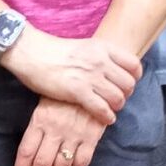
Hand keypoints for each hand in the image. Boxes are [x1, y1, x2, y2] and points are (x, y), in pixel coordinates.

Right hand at [0, 28, 139, 123]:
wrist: (31, 52)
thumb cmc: (54, 51)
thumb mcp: (84, 46)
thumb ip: (99, 56)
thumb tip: (112, 70)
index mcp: (103, 47)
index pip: (134, 64)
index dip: (134, 77)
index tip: (127, 83)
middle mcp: (100, 61)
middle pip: (128, 84)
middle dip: (125, 94)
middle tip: (117, 98)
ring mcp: (90, 76)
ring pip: (118, 98)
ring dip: (116, 106)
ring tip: (110, 109)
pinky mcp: (78, 91)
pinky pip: (102, 109)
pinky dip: (107, 116)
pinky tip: (105, 118)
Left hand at [14, 99, 106, 165]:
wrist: (90, 82)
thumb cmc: (62, 93)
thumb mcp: (44, 102)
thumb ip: (37, 125)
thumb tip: (28, 150)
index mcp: (40, 120)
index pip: (27, 151)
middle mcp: (56, 130)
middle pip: (42, 162)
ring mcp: (74, 134)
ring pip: (61, 165)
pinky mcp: (91, 137)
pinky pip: (82, 161)